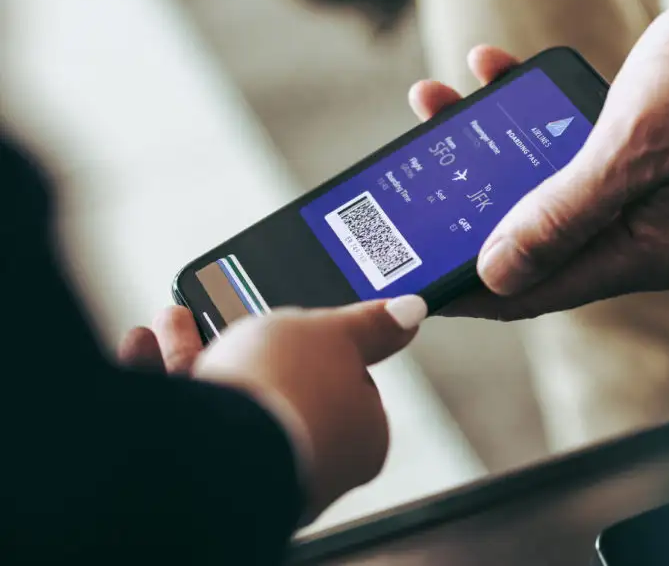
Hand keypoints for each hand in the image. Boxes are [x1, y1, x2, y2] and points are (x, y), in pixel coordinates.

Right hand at [118, 297, 426, 518]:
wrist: (216, 446)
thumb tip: (412, 312)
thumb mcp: (335, 333)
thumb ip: (369, 324)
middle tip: (227, 309)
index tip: (295, 324)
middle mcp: (308, 458)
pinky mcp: (200, 472)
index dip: (319, 348)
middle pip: (277, 387)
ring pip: (224, 397)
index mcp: (357, 436)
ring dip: (193, 350)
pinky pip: (182, 416)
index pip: (344, 384)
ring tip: (174, 317)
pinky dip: (162, 376)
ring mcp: (255, 466)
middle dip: (245, 340)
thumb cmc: (290, 391)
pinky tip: (143, 343)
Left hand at [410, 0, 668, 319]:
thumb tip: (499, 270)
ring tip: (442, 102)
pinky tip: (497, 71)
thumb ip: (562, 214)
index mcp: (652, 250)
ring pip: (549, 180)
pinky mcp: (647, 143)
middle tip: (414, 175)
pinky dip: (532, 111)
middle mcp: (647, 227)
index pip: (543, 287)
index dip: (474, 283)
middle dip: (471, 201)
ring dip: (494, 144)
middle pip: (539, 233)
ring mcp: (647, 184)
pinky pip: (571, 139)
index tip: (418, 273)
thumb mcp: (632, 146)